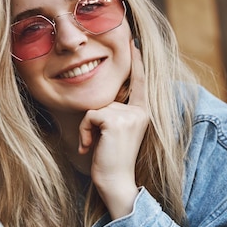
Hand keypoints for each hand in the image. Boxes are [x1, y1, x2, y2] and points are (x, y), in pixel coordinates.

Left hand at [78, 40, 148, 218]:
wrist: (116, 183)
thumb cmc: (111, 160)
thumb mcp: (116, 132)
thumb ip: (115, 113)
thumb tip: (103, 101)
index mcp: (142, 112)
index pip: (140, 83)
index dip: (138, 62)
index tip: (134, 43)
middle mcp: (140, 111)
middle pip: (104, 100)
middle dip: (93, 121)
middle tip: (97, 143)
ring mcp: (130, 115)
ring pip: (95, 108)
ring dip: (87, 128)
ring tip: (95, 146)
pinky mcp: (116, 121)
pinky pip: (89, 115)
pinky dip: (84, 131)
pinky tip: (90, 147)